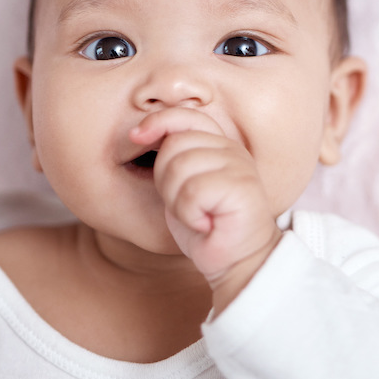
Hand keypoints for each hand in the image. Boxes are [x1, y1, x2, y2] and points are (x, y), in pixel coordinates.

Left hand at [130, 108, 280, 311]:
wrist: (235, 262)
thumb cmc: (206, 226)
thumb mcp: (180, 186)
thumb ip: (170, 157)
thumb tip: (139, 131)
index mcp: (218, 144)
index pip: (185, 116)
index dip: (158, 122)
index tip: (136, 136)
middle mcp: (231, 150)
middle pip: (175, 144)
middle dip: (165, 179)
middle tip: (185, 205)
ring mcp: (239, 166)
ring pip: (180, 166)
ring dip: (177, 200)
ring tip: (196, 214)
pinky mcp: (242, 187)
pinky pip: (193, 191)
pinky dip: (189, 214)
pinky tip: (205, 224)